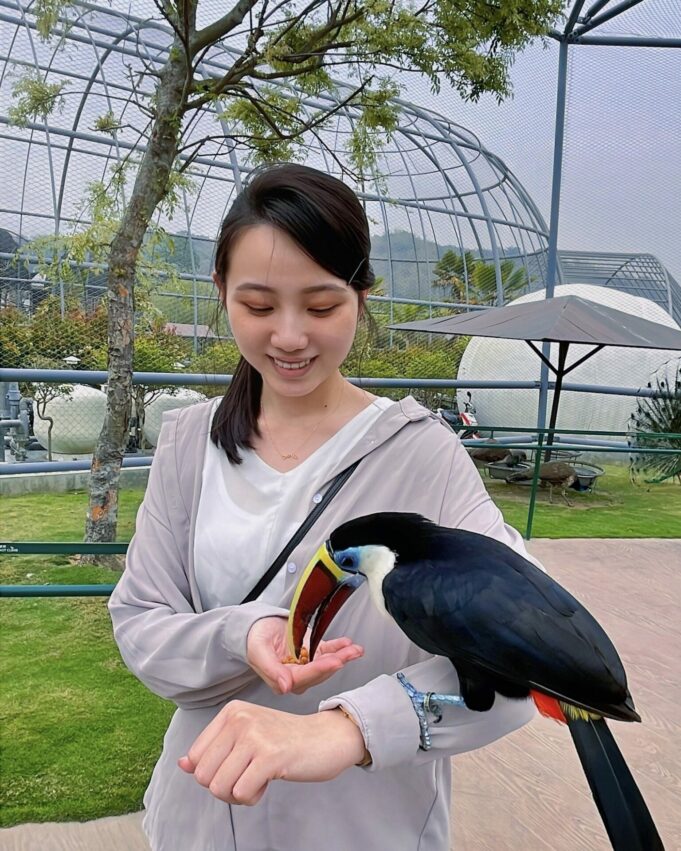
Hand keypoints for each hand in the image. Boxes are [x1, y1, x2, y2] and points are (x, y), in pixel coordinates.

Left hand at [178, 701, 365, 804]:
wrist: (327, 737)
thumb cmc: (286, 740)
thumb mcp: (246, 737)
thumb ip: (214, 750)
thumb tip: (182, 764)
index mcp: (231, 711)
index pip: (195, 758)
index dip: (213, 773)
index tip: (237, 766)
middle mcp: (240, 719)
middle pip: (203, 775)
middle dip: (223, 787)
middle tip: (248, 777)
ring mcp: (255, 736)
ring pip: (219, 787)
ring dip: (238, 794)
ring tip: (259, 778)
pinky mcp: (270, 756)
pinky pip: (241, 793)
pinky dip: (252, 797)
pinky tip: (269, 781)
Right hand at [246, 616, 362, 694]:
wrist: (257, 626)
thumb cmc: (255, 639)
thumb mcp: (258, 651)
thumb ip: (271, 670)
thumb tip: (285, 687)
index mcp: (282, 680)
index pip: (305, 677)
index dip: (320, 669)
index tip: (335, 662)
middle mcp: (297, 676)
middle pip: (320, 671)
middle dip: (336, 662)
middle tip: (350, 653)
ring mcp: (306, 664)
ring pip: (327, 662)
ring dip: (342, 656)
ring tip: (356, 649)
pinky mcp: (313, 652)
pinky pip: (328, 651)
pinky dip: (339, 647)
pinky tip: (348, 644)